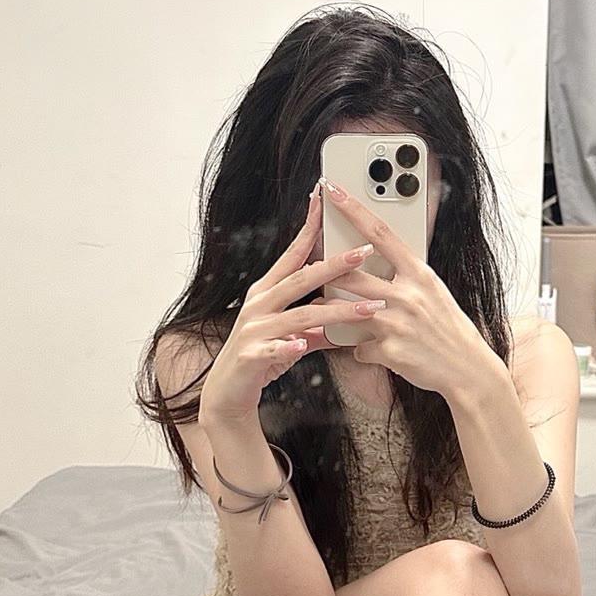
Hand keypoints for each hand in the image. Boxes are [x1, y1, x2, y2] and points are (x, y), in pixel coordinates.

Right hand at [198, 182, 388, 429]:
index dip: (309, 229)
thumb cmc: (260, 359)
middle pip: (300, 279)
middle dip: (334, 265)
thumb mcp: (292, 335)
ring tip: (368, 309)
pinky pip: (275, 349)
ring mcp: (253, 329)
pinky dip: (289, 347)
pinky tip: (303, 345)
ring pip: (300, 315)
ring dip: (336, 312)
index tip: (323, 201)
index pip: (292, 254)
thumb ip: (317, 320)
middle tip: (364, 253)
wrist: (227, 393)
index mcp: (267, 291)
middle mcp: (258, 304)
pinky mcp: (251, 355)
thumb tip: (346, 309)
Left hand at [318, 178, 499, 401]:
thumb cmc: (449, 329)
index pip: (381, 233)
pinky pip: (358, 347)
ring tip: (324, 312)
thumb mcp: (433, 292)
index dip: (354, 210)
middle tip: (313, 270)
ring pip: (345, 310)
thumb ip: (406, 277)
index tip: (333, 190)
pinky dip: (360, 350)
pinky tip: (371, 351)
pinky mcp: (390, 351)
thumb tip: (376, 261)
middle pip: (352, 273)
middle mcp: (408, 295)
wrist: (468, 370)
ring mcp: (398, 323)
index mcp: (419, 274)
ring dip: (331, 312)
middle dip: (328, 272)